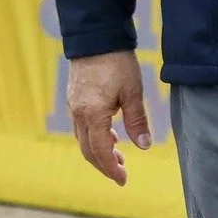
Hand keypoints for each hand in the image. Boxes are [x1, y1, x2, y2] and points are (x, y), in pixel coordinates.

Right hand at [67, 50, 151, 185]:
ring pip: (82, 138)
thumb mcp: (132, 92)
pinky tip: (110, 134)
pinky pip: (81, 125)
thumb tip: (143, 146)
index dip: (111, 168)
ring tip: (119, 156)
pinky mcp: (74, 97)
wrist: (95, 36)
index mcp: (93, 113)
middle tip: (121, 174)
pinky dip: (94, 137)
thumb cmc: (116, 62)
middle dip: (104, 164)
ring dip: (99, 151)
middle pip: (87, 148)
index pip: (100, 150)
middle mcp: (78, 112)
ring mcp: (74, 104)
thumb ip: (137, 120)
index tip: (123, 180)